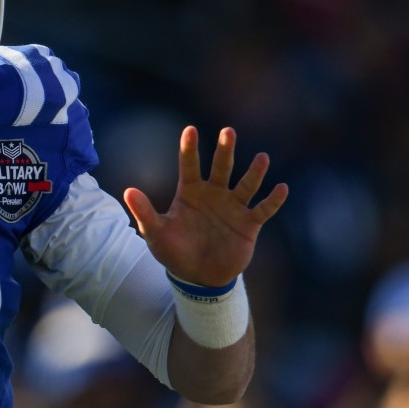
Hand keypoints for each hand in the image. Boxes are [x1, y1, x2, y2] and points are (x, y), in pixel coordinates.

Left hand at [122, 126, 288, 287]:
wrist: (198, 277)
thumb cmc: (174, 252)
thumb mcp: (155, 233)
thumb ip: (144, 212)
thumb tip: (127, 191)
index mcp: (190, 192)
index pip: (189, 165)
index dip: (189, 148)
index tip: (190, 130)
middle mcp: (213, 194)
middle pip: (221, 167)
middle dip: (224, 150)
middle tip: (228, 131)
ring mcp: (233, 208)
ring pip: (246, 185)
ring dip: (254, 172)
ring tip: (262, 158)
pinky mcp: (249, 224)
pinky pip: (263, 209)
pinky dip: (272, 200)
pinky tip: (281, 188)